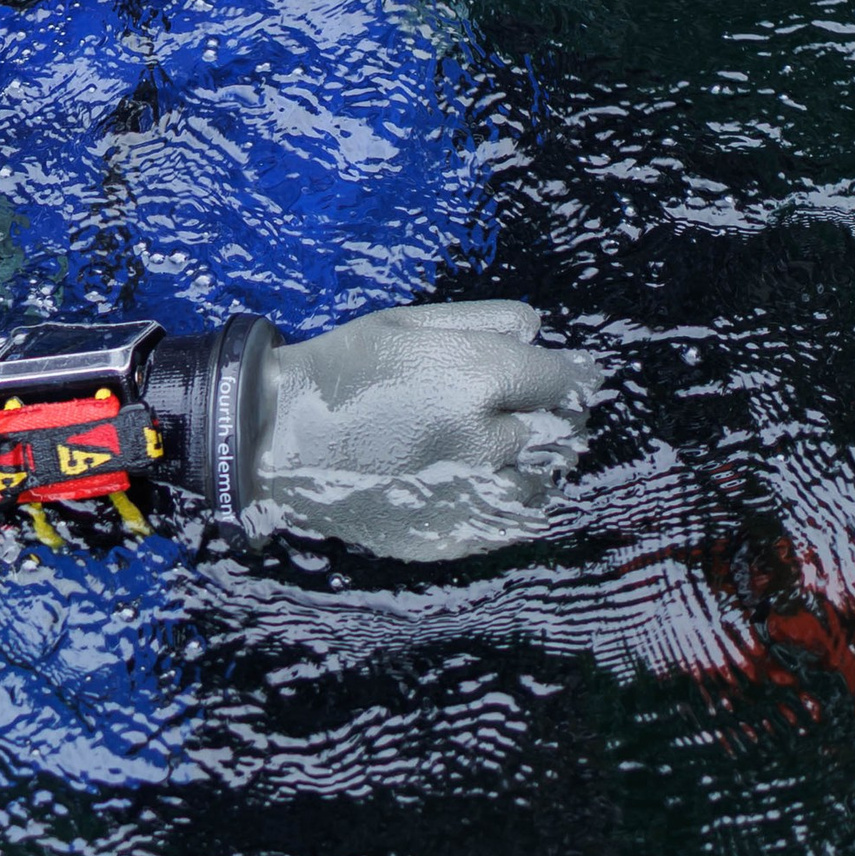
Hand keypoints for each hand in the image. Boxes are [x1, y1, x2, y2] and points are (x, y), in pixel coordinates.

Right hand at [243, 299, 596, 561]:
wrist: (281, 440)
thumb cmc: (346, 366)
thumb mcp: (411, 322)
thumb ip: (486, 320)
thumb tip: (540, 332)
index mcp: (478, 379)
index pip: (567, 381)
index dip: (573, 374)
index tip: (572, 373)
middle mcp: (486, 441)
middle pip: (563, 433)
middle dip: (555, 415)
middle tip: (531, 407)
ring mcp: (471, 496)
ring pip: (542, 481)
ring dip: (534, 462)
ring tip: (500, 446)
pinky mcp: (453, 535)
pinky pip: (512, 522)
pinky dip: (510, 500)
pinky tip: (480, 480)